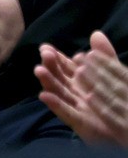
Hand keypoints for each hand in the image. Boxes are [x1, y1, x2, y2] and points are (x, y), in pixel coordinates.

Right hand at [36, 32, 127, 146]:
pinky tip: (44, 96)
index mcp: (82, 82)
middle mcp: (76, 94)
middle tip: (44, 54)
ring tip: (39, 70)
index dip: (55, 57)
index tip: (46, 48)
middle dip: (50, 66)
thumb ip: (106, 56)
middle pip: (59, 78)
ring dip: (48, 82)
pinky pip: (66, 114)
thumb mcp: (115, 75)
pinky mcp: (81, 124)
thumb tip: (95, 33)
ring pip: (59, 94)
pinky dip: (55, 105)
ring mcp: (77, 109)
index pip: (65, 67)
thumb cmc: (119, 102)